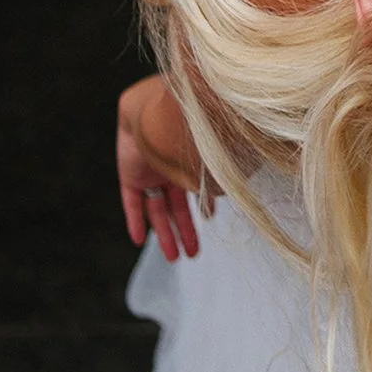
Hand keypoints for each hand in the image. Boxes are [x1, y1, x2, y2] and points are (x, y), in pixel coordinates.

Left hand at [117, 75, 202, 260]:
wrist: (153, 113)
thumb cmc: (188, 130)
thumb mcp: (210, 158)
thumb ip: (220, 177)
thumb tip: (241, 191)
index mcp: (189, 158)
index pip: (196, 187)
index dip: (203, 204)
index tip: (209, 219)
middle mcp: (169, 166)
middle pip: (177, 206)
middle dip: (186, 230)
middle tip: (193, 254)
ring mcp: (149, 172)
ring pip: (158, 209)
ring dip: (166, 234)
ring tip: (176, 258)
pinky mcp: (130, 176)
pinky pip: (132, 202)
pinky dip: (135, 221)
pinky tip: (139, 241)